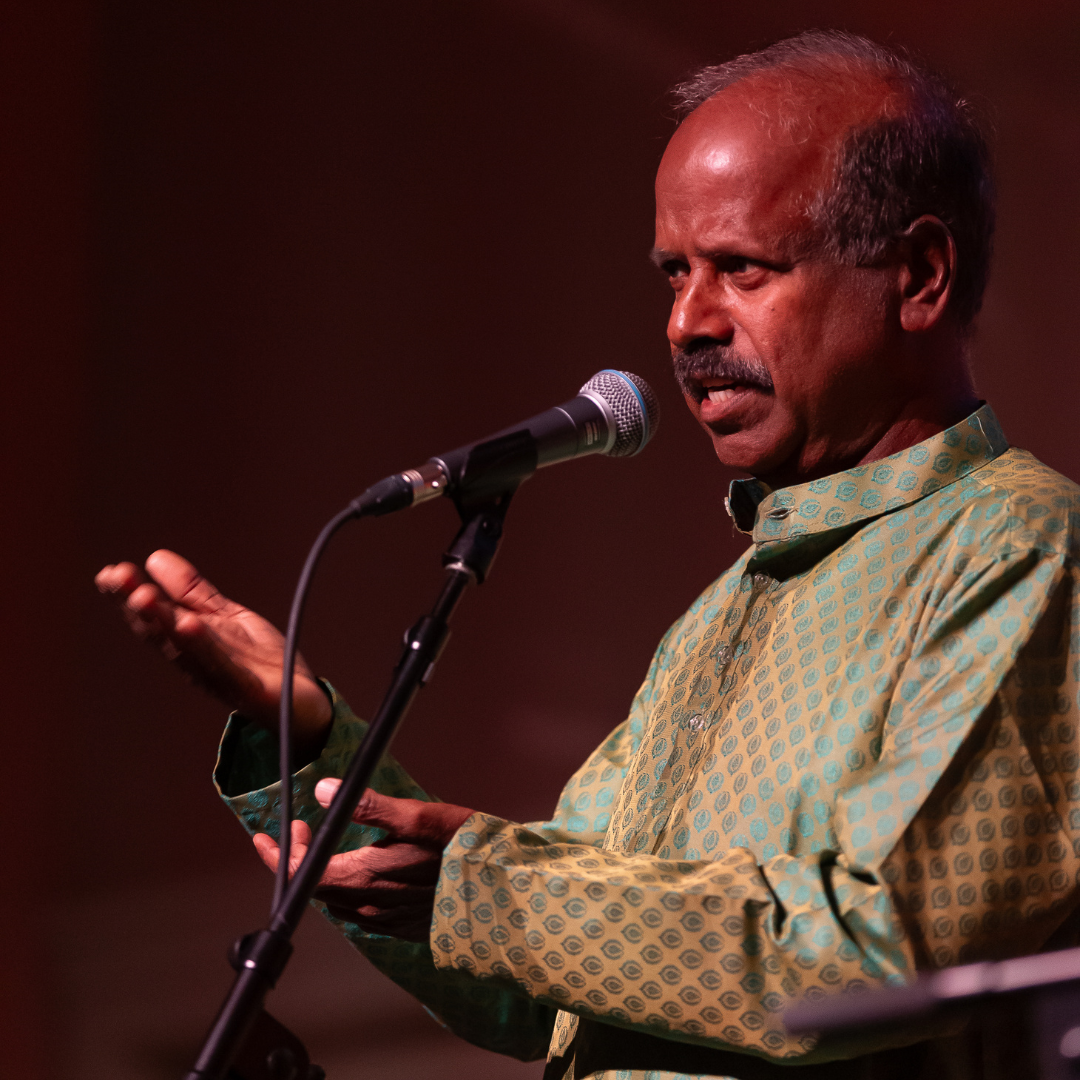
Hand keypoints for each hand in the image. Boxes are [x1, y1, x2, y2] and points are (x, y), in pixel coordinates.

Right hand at [95, 549, 331, 753]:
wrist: (304, 702)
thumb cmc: (260, 661)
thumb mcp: (228, 617)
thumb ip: (194, 592)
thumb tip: (155, 558)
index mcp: (190, 642)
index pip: (153, 617)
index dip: (128, 597)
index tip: (109, 573)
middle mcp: (196, 661)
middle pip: (161, 633)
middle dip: (138, 606)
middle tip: (118, 578)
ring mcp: (219, 676)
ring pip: (185, 649)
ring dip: (162, 623)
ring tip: (143, 597)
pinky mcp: (246, 688)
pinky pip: (223, 667)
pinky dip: (204, 647)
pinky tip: (189, 625)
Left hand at [252, 780, 475, 941]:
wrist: (503, 890)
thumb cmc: (464, 848)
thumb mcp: (420, 816)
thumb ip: (370, 805)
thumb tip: (324, 790)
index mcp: (367, 878)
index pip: (305, 872)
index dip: (281, 854)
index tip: (270, 834)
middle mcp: (370, 906)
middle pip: (317, 888)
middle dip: (300, 860)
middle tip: (300, 830)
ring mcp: (387, 920)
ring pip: (337, 902)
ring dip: (322, 876)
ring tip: (323, 848)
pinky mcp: (403, 926)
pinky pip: (360, 912)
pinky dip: (346, 890)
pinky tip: (358, 873)